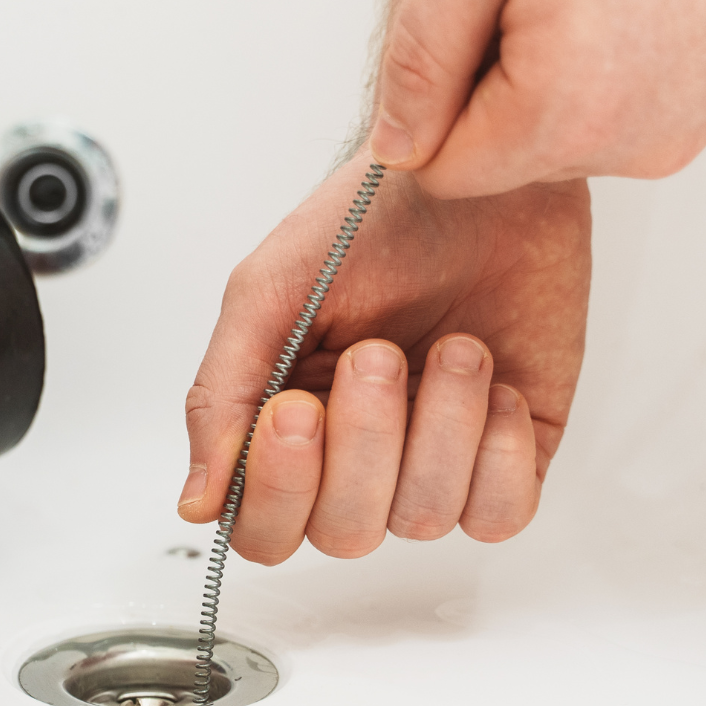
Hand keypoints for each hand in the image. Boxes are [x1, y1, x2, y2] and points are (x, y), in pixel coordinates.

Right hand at [179, 158, 590, 562]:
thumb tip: (198, 501)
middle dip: (364, 443)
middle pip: (342, 534)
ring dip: (439, 425)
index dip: (278, 490)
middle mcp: (357, 458)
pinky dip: (495, 451)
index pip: (263, 528)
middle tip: (378, 354)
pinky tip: (493, 383)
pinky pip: (501, 515)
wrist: (476, 172)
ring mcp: (434, 460)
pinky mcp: (508, 453)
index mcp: (286, 428)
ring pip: (422, 518)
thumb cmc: (369, 220)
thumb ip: (220, 398)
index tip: (295, 409)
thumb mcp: (266, 294)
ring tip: (454, 347)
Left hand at [371, 0, 705, 197]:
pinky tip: (626, 14)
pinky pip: (618, 122)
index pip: (442, 174)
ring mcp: (675, 139)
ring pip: (559, 144)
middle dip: (494, 92)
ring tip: (586, 1)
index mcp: (563, 115)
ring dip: (549, 84)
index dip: (434, 106)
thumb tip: (397, 143)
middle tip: (532, 3)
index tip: (469, 36)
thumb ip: (419, 53)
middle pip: (502, 162)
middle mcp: (629, 148)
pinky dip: (605, 77)